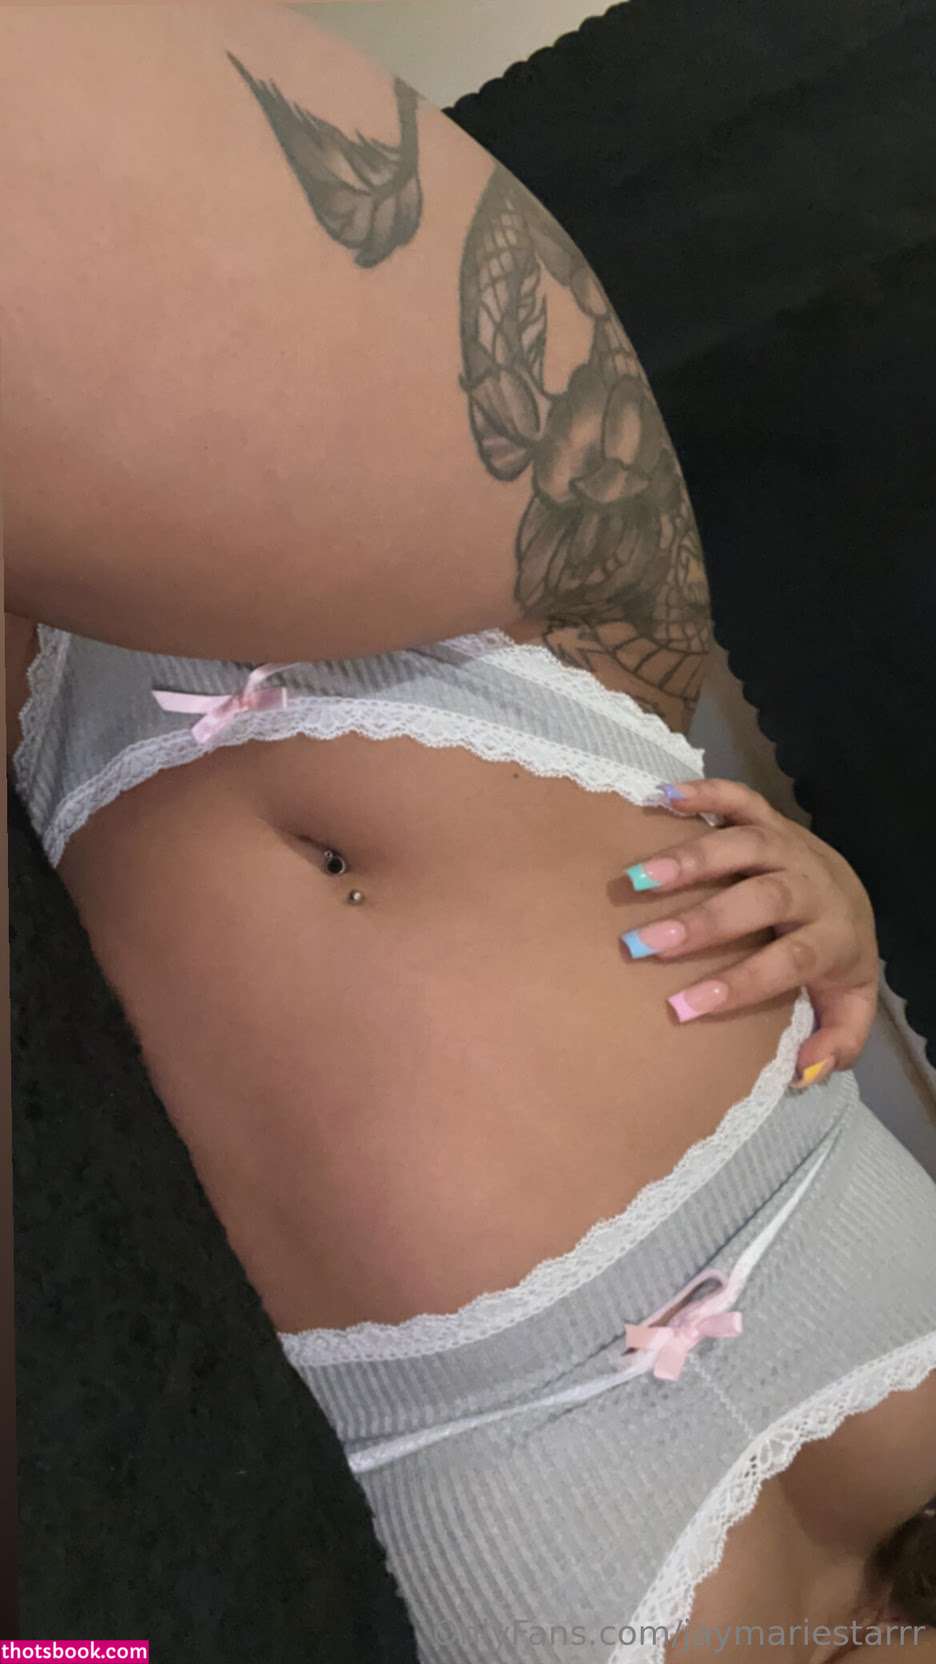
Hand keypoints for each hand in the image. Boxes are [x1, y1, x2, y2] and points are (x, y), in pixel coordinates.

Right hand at [621, 779, 878, 1088]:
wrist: (853, 894)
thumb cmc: (835, 959)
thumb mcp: (848, 1007)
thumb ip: (836, 1041)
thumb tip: (803, 1071)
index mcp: (833, 937)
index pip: (788, 960)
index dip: (739, 983)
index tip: (682, 1006)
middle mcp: (813, 886)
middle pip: (763, 898)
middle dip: (703, 921)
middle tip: (644, 944)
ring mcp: (791, 846)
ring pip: (745, 844)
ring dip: (691, 859)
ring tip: (636, 879)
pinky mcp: (772, 819)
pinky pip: (741, 798)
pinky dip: (705, 793)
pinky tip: (661, 798)